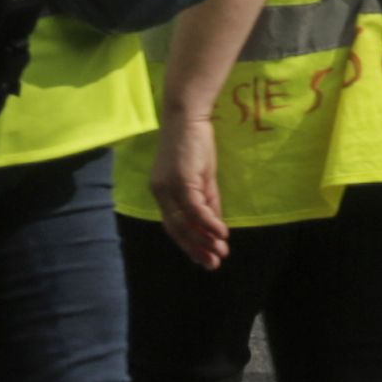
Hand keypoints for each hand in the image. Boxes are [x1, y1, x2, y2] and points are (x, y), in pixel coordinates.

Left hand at [156, 113, 229, 271]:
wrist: (188, 116)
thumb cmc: (194, 142)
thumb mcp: (202, 176)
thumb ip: (208, 200)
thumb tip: (215, 226)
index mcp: (161, 192)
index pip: (172, 225)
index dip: (188, 244)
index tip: (203, 258)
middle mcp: (160, 193)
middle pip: (176, 229)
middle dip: (195, 249)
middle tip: (213, 264)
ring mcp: (169, 188)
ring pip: (186, 223)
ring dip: (204, 241)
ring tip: (220, 254)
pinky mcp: (182, 181)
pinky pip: (196, 210)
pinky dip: (209, 224)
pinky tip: (222, 234)